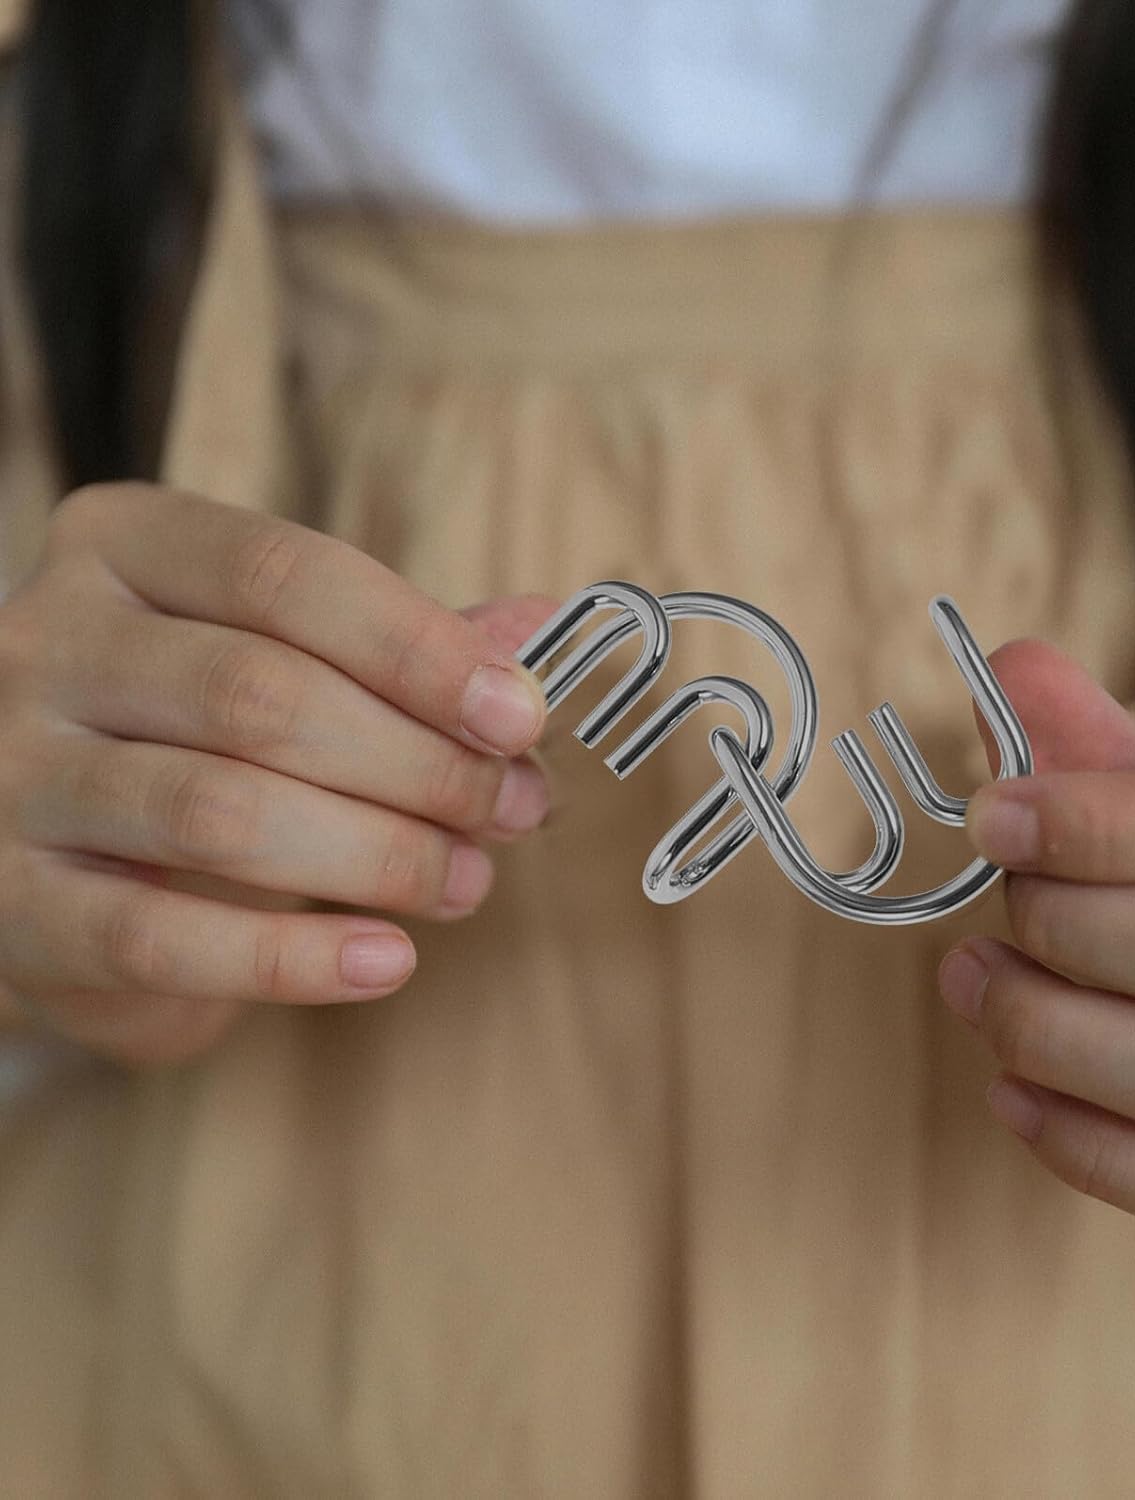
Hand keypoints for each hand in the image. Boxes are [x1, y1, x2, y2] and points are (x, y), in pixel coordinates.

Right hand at [0, 485, 552, 1064]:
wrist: (41, 843)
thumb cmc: (192, 729)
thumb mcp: (287, 655)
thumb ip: (404, 644)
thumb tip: (540, 625)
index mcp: (126, 547)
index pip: (287, 575)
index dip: (419, 649)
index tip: (519, 718)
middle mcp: (45, 641)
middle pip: (259, 695)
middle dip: (417, 763)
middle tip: (510, 811)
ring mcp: (9, 771)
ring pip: (216, 812)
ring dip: (375, 855)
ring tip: (464, 883)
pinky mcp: (4, 903)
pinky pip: (157, 938)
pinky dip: (290, 959)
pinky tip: (385, 960)